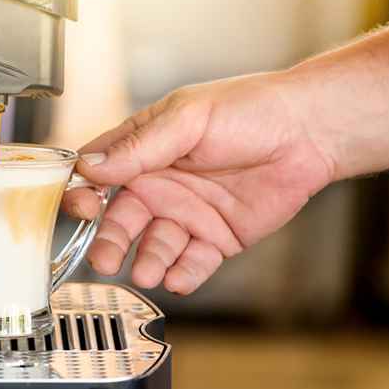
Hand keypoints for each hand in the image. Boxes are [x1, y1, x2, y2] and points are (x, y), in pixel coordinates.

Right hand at [63, 72, 334, 293]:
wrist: (307, 131)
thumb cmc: (248, 110)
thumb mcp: (188, 119)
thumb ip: (140, 146)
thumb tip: (91, 166)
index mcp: (147, 149)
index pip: (100, 173)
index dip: (84, 192)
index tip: (81, 207)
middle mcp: (163, 184)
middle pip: (122, 219)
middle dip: (110, 241)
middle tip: (105, 260)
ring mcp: (189, 213)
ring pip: (156, 245)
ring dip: (148, 261)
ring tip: (148, 272)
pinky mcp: (217, 237)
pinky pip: (194, 262)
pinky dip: (184, 273)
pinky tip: (178, 278)